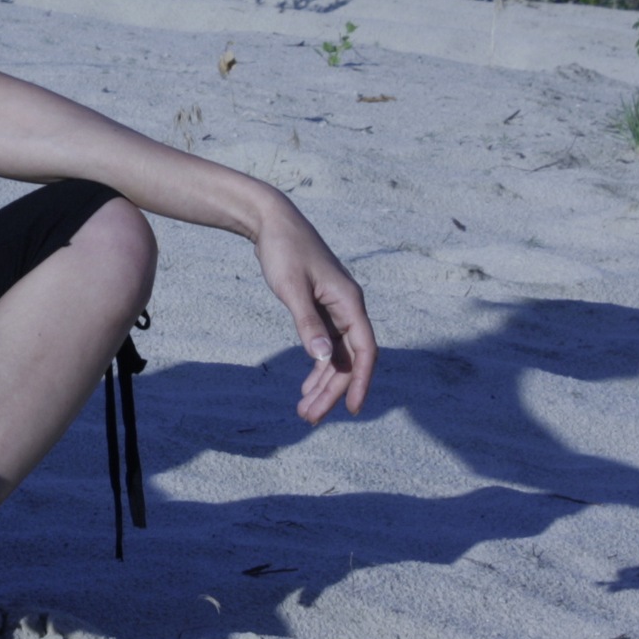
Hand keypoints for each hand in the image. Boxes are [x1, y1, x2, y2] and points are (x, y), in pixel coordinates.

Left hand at [252, 191, 376, 423]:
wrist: (272, 221)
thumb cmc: (283, 250)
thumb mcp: (292, 288)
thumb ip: (307, 324)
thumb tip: (322, 358)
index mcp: (349, 302)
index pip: (365, 350)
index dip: (360, 381)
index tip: (351, 410)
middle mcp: (348, 307)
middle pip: (348, 359)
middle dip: (331, 391)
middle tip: (309, 417)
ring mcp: (336, 308)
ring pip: (337, 355)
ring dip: (323, 383)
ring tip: (304, 410)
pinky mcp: (322, 308)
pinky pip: (327, 345)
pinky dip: (317, 366)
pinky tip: (306, 386)